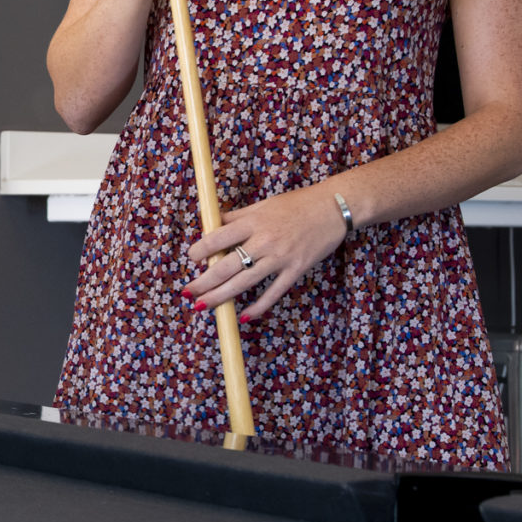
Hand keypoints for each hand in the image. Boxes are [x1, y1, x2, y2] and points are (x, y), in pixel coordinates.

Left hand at [183, 186, 347, 322]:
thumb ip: (237, 217)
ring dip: (220, 297)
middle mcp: (264, 241)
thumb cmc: (297, 204)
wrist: (334, 209)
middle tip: (187, 292)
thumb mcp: (263, 205)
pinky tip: (244, 317)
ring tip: (202, 306)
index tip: (193, 258)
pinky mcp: (296, 270)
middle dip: (204, 282)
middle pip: (226, 266)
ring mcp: (280, 258)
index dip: (201, 250)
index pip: (218, 238)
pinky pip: (273, 293)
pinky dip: (258, 307)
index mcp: (253, 222)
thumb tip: (212, 225)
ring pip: (244, 282)